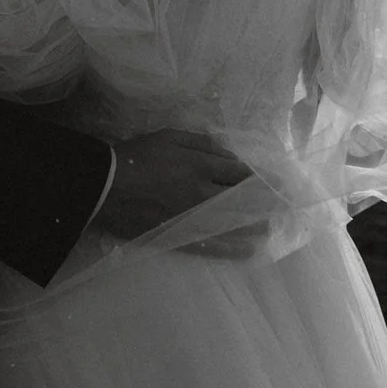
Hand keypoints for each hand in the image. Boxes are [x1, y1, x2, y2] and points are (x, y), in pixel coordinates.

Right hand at [90, 128, 265, 256]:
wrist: (103, 186)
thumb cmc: (136, 156)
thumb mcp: (170, 137)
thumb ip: (202, 143)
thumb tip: (229, 155)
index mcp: (200, 165)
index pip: (240, 173)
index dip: (261, 179)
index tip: (278, 183)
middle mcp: (200, 192)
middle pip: (240, 199)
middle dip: (263, 203)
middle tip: (283, 208)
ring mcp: (190, 217)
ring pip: (231, 223)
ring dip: (254, 226)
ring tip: (271, 229)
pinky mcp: (177, 235)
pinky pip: (210, 244)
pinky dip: (230, 248)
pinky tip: (247, 250)